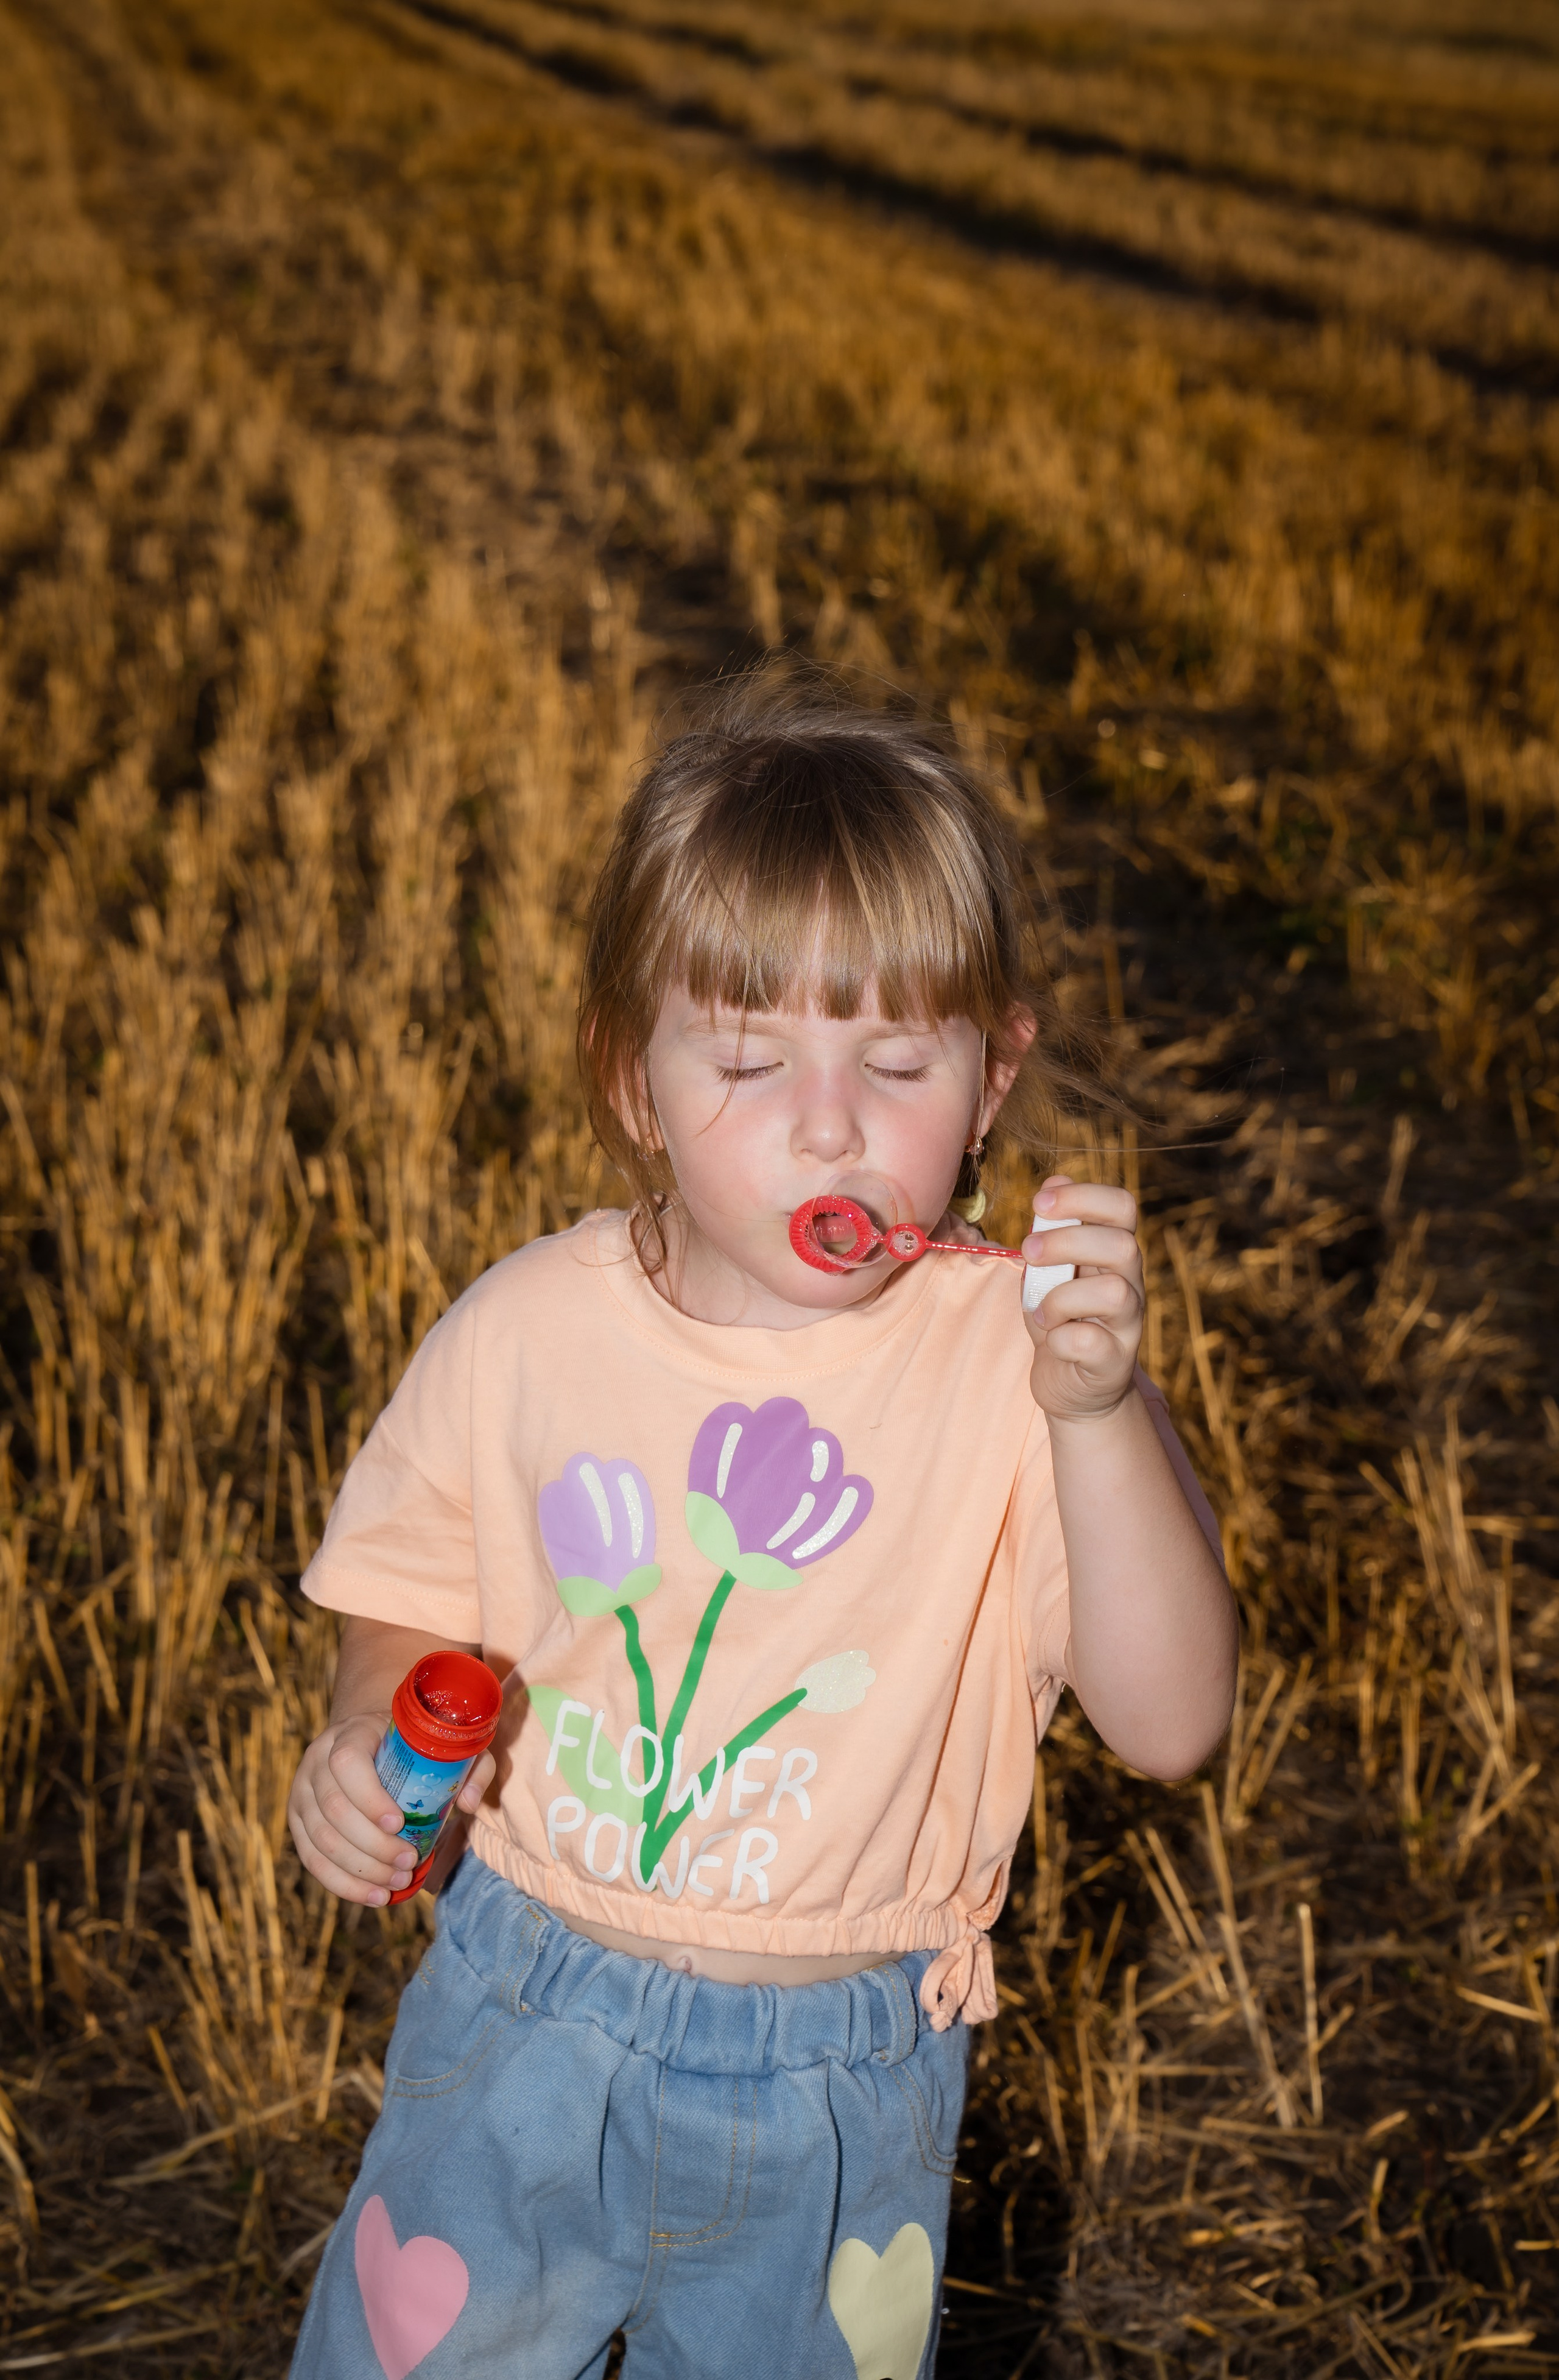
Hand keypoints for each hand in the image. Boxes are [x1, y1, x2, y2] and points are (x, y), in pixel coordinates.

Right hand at [286, 1711, 495, 1905]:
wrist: (367, 1742)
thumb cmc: (411, 1747)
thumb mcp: (443, 1744)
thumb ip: (469, 1766)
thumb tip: (468, 1803)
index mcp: (349, 1733)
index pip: (347, 1763)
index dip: (369, 1797)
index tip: (399, 1823)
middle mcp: (316, 1761)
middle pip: (334, 1809)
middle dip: (373, 1845)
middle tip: (410, 1862)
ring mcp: (301, 1794)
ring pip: (322, 1840)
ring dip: (362, 1869)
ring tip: (399, 1880)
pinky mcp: (299, 1824)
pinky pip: (313, 1861)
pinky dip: (345, 1884)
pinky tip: (376, 1895)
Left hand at [1021, 1174, 1143, 1422]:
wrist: (1072, 1389)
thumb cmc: (1059, 1321)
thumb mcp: (1047, 1271)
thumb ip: (1050, 1230)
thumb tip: (1055, 1179)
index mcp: (1113, 1253)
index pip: (1123, 1206)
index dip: (1084, 1195)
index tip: (1039, 1203)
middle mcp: (1131, 1284)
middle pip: (1123, 1244)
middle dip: (1067, 1242)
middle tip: (1028, 1253)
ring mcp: (1128, 1325)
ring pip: (1115, 1292)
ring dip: (1063, 1298)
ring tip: (1042, 1313)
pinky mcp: (1114, 1364)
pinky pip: (1094, 1342)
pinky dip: (1063, 1340)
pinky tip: (1053, 1342)